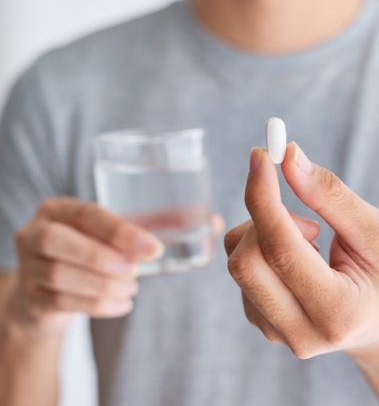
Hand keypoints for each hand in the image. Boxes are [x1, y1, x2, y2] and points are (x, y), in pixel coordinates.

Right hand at [8, 197, 223, 336]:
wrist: (51, 286)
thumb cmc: (96, 249)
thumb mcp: (117, 232)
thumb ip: (160, 224)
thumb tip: (215, 222)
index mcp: (59, 208)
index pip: (86, 214)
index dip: (119, 232)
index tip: (153, 249)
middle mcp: (35, 231)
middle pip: (58, 242)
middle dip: (101, 258)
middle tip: (136, 272)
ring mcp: (27, 266)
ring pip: (58, 275)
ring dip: (101, 286)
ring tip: (132, 289)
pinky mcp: (30, 297)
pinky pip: (60, 303)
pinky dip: (96, 306)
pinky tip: (122, 304)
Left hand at [225, 143, 378, 366]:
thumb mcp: (376, 231)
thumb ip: (331, 195)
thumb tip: (289, 158)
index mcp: (337, 312)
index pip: (281, 250)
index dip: (264, 197)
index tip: (260, 155)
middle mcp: (300, 333)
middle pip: (246, 261)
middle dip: (265, 218)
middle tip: (308, 216)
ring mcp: (276, 333)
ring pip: (238, 262)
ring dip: (267, 233)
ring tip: (313, 243)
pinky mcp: (261, 323)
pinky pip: (242, 270)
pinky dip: (263, 248)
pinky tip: (299, 260)